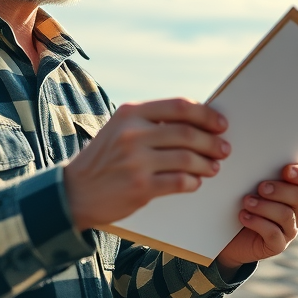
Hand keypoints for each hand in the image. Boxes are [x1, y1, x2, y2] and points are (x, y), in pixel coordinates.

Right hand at [64, 98, 230, 230]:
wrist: (74, 191)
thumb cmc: (104, 158)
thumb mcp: (120, 128)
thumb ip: (151, 121)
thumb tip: (198, 121)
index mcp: (130, 112)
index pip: (179, 106)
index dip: (206, 114)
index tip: (220, 123)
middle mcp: (133, 133)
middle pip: (187, 132)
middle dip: (212, 141)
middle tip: (224, 148)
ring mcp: (136, 161)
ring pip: (187, 158)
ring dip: (207, 163)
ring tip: (213, 167)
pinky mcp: (140, 187)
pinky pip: (179, 182)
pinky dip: (193, 182)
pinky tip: (195, 182)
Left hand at [213, 163, 297, 277]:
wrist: (230, 235)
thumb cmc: (242, 202)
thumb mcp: (250, 184)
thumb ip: (259, 173)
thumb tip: (254, 159)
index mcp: (295, 190)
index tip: (285, 170)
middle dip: (279, 190)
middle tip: (261, 187)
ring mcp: (290, 229)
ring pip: (285, 215)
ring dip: (264, 206)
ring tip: (247, 202)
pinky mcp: (278, 245)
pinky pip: (274, 234)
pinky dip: (257, 223)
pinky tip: (244, 216)